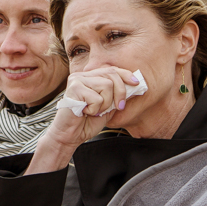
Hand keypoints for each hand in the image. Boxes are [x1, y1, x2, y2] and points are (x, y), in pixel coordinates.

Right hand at [25, 65, 141, 173]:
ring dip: (105, 104)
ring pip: (106, 85)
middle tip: (119, 107)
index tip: (136, 83)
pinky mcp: (74, 89)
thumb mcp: (108, 107)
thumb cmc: (87, 122)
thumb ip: (117, 96)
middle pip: (111, 75)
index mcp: (89, 78)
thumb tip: (134, 86)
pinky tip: (85, 112)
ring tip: (94, 111)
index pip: (111, 69)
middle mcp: (82, 76)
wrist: (70, 136)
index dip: (125, 74)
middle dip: (120, 92)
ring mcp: (77, 80)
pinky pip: (97, 98)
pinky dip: (95, 109)